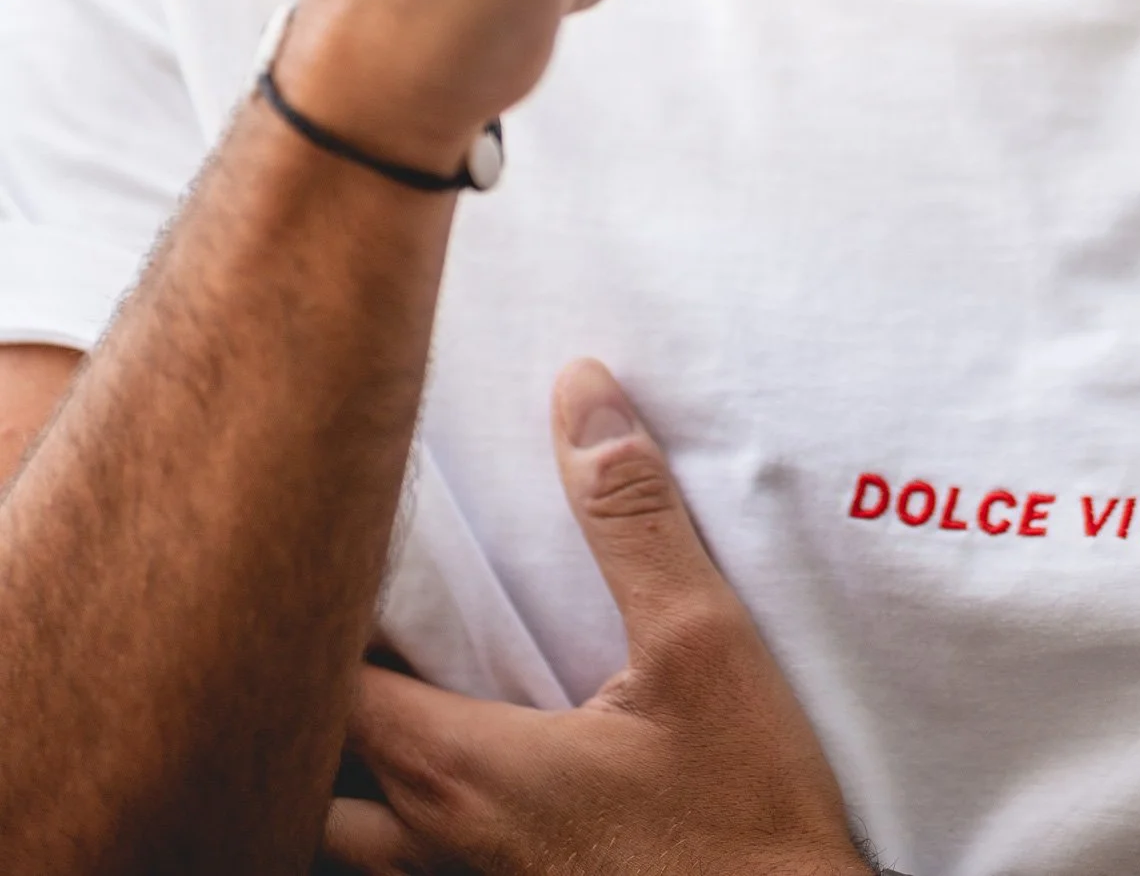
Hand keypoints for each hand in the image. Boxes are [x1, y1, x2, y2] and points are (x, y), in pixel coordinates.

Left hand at [319, 359, 871, 875]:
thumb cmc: (742, 825)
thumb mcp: (701, 646)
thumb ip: (632, 520)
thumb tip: (580, 395)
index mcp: (456, 773)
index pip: (325, 678)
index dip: (321, 605)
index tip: (344, 538)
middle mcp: (432, 849)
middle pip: (313, 770)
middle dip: (318, 696)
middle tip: (366, 616)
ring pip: (351, 835)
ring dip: (359, 763)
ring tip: (413, 686)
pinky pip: (413, 867)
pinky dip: (407, 817)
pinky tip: (478, 769)